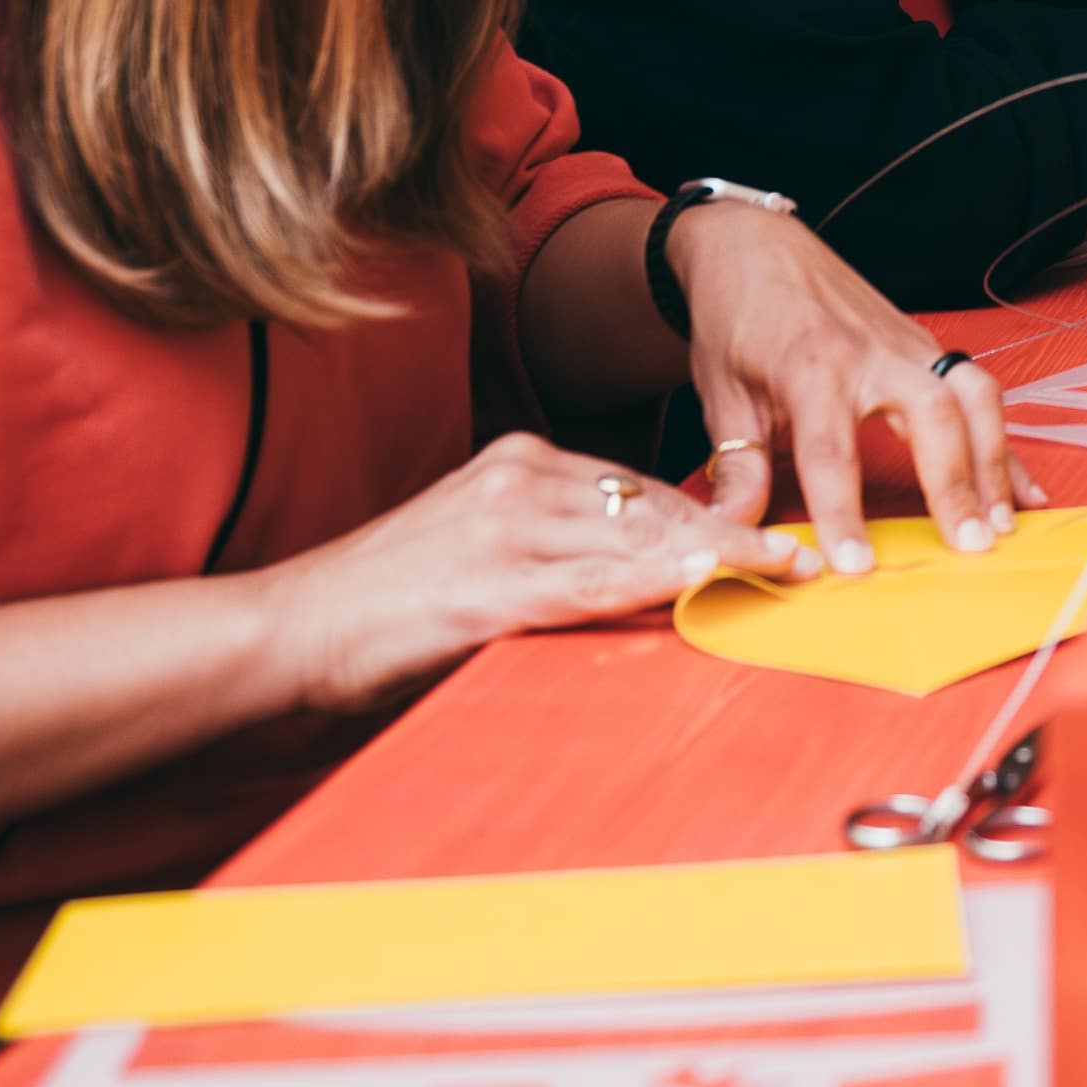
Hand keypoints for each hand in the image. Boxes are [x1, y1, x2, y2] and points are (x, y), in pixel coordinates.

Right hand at [256, 431, 751, 716]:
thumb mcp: (476, 546)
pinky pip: (589, 581)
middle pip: (647, 505)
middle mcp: (518, 480)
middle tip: (796, 551)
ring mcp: (504, 530)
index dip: (704, 514)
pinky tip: (700, 580)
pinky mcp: (490, 587)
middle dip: (726, 531)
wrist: (290, 625)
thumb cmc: (383, 597)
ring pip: (633, 539)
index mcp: (516, 461)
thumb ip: (547, 546)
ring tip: (782, 567)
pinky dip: (651, 581)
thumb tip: (626, 570)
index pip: (634, 485)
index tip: (760, 532)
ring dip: (715, 555)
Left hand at [674, 199, 1041, 574]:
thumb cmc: (736, 320)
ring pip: (973, 395)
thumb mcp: (720, 396)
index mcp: (811, 368)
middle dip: (955, 482)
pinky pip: (980, 390)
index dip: (843, 513)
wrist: (755, 244)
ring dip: (993, 461)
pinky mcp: (926, 345)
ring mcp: (908, 344)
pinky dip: (1006, 443)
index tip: (857, 566)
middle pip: (931, 414)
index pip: (830, 451)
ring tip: (1003, 524)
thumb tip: (731, 537)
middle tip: (969, 545)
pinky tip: (1026, 490)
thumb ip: (736, 470)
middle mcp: (871, 353)